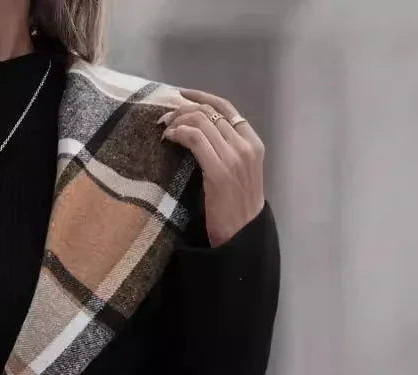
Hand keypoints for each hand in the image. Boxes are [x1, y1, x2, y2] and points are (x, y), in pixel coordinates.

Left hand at [159, 88, 264, 247]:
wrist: (243, 235)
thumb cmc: (236, 209)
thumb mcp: (238, 174)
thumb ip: (227, 153)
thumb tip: (200, 137)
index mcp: (253, 142)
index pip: (227, 107)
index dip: (202, 97)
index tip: (182, 96)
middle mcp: (246, 144)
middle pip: (211, 111)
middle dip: (183, 109)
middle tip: (164, 119)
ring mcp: (234, 156)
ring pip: (202, 120)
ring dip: (178, 120)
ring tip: (164, 129)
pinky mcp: (219, 170)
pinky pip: (196, 139)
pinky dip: (179, 133)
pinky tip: (169, 138)